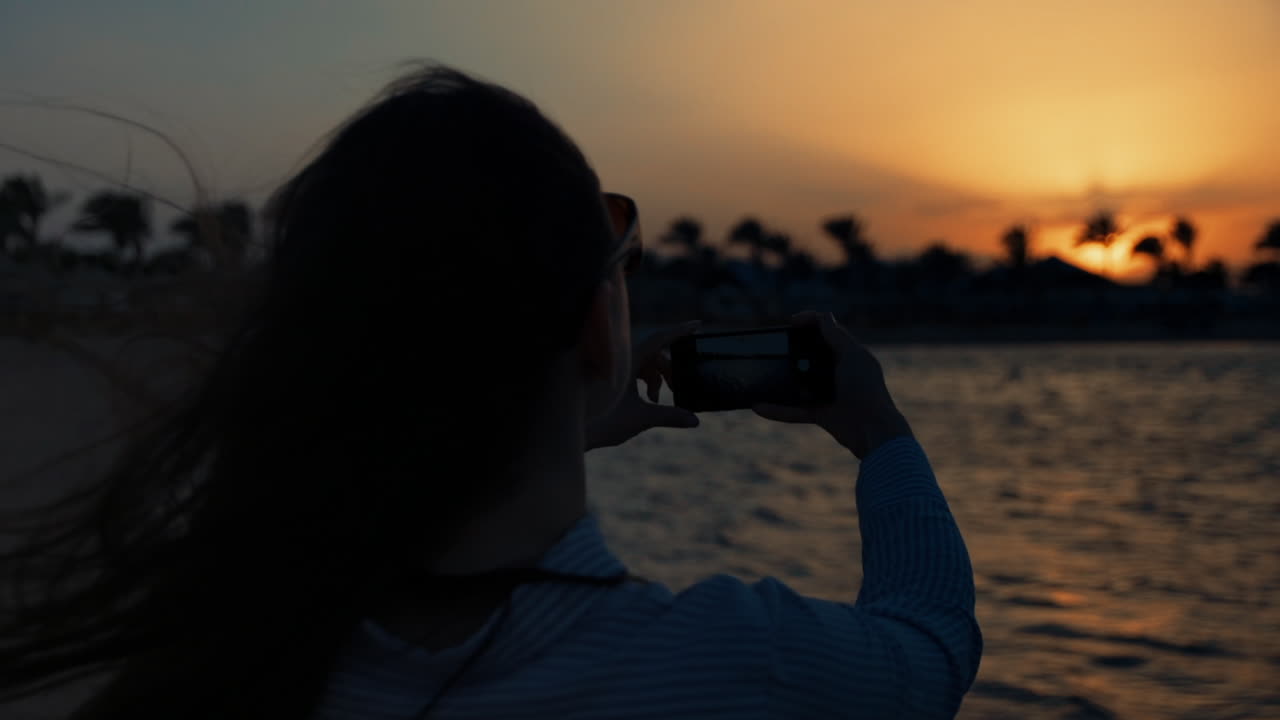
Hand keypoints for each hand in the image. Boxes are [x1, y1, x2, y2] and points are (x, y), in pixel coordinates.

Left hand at [584, 320, 700, 450]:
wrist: (571, 431)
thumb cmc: (601, 422)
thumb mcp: (640, 418)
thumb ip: (669, 416)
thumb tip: (695, 420)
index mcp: (627, 361)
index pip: (659, 339)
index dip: (680, 331)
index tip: (698, 324)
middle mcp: (619, 359)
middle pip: (654, 355)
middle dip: (669, 370)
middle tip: (678, 388)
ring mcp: (612, 367)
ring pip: (643, 363)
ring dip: (656, 378)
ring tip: (657, 399)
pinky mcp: (606, 376)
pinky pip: (632, 370)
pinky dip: (643, 381)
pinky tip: (647, 399)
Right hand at [752, 312, 912, 458]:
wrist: (873, 430)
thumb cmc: (866, 390)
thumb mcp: (852, 356)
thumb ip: (837, 336)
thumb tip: (824, 316)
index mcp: (849, 354)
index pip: (828, 331)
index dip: (810, 322)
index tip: (790, 323)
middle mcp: (838, 372)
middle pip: (810, 355)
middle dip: (792, 349)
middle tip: (774, 346)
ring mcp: (828, 393)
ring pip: (798, 384)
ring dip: (781, 381)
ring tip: (762, 373)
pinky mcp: (820, 414)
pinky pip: (793, 411)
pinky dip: (777, 410)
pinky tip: (758, 407)